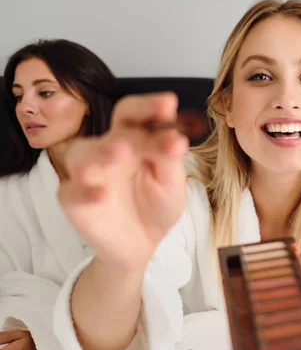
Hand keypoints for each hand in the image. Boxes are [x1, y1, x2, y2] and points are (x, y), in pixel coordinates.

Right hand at [58, 93, 188, 272]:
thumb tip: (178, 138)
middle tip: (150, 131)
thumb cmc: (156, 206)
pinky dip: (85, 191)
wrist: (143, 245)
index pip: (135, 115)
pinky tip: (102, 194)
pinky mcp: (74, 200)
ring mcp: (88, 175)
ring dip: (102, 151)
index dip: (149, 107)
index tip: (168, 104)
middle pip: (110, 131)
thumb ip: (170, 159)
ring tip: (122, 152)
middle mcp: (108, 152)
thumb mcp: (171, 183)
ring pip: (82, 154)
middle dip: (129, 129)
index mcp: (134, 141)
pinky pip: (72, 192)